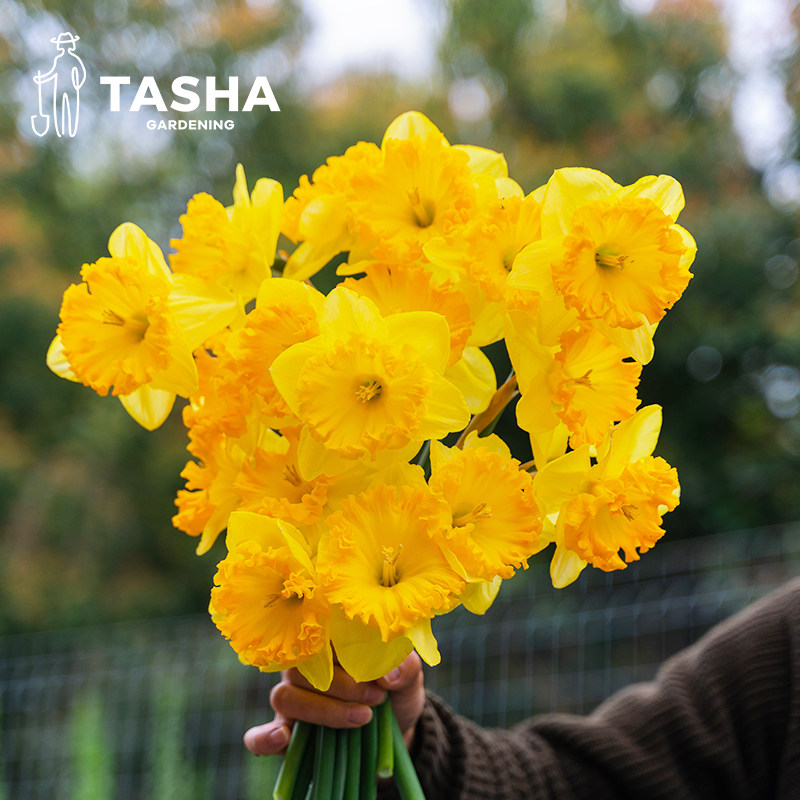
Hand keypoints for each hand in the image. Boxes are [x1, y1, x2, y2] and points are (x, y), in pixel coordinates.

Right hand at [244, 652, 424, 755]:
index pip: (319, 630)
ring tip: (363, 717)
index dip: (345, 645)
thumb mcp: (409, 677)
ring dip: (324, 710)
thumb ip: (405, 667)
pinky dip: (264, 738)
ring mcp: (291, 698)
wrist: (395, 726)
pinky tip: (283, 737)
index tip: (374, 663)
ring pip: (286, 696)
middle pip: (303, 667)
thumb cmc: (396, 688)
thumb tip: (389, 673)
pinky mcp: (284, 733)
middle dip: (344, 685)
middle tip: (378, 696)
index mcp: (328, 641)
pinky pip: (258, 736)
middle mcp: (303, 665)